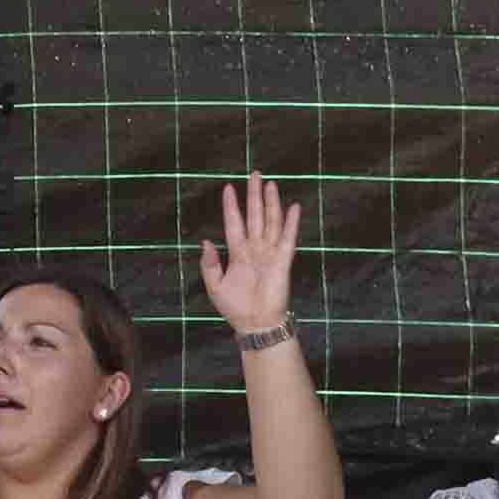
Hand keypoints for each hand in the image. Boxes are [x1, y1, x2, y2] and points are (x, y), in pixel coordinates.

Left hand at [198, 175, 303, 337]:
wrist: (255, 324)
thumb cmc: (235, 308)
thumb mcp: (215, 286)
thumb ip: (210, 264)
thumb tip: (205, 242)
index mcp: (237, 253)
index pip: (234, 223)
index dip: (231, 206)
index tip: (228, 188)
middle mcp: (254, 249)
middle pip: (254, 216)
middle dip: (254, 195)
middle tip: (254, 174)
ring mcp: (269, 253)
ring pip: (270, 222)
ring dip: (271, 203)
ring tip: (270, 184)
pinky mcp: (282, 261)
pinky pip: (287, 239)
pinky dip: (290, 223)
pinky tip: (293, 207)